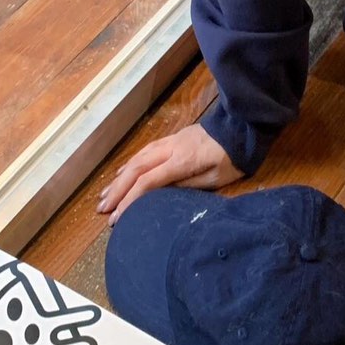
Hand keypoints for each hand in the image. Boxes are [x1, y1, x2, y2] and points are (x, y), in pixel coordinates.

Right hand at [97, 121, 240, 222]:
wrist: (241, 127)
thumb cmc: (233, 158)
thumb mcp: (216, 178)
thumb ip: (188, 186)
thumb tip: (161, 196)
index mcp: (182, 161)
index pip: (148, 182)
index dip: (129, 200)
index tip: (117, 217)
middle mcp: (170, 149)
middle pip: (136, 169)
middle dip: (117, 190)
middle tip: (103, 209)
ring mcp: (170, 141)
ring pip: (138, 158)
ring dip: (119, 177)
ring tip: (105, 194)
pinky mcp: (173, 138)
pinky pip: (145, 151)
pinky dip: (130, 163)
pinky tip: (121, 172)